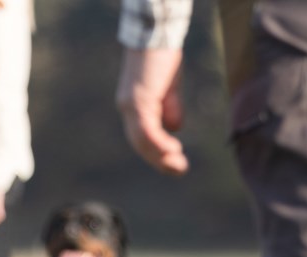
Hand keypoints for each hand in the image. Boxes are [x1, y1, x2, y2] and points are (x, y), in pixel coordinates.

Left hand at [117, 48, 187, 175]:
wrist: (155, 36)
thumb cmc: (163, 58)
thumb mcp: (169, 88)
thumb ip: (170, 108)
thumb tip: (175, 128)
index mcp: (132, 106)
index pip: (141, 138)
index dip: (157, 153)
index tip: (174, 162)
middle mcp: (126, 108)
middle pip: (139, 144)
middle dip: (159, 161)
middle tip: (179, 170)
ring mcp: (131, 105)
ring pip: (142, 141)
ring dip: (160, 156)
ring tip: (179, 165)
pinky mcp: (139, 100)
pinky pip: (147, 129)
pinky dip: (159, 143)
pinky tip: (173, 150)